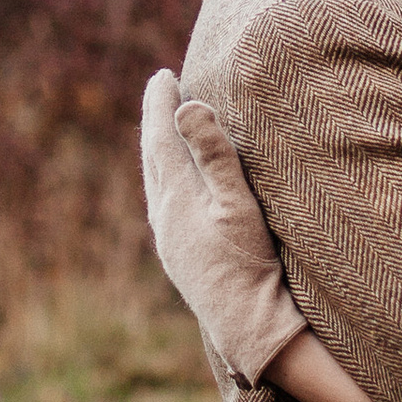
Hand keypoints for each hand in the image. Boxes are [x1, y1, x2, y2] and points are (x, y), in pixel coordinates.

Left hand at [139, 72, 306, 386]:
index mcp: (175, 198)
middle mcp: (163, 217)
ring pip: (156, 183)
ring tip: (166, 130)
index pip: (161, 138)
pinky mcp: (179, 257)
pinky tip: (176, 187)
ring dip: (160, 151)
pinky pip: (164, 204)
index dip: (161, 103)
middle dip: (156, 122)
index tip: (163, 75)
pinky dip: (167, 179)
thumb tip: (186, 105)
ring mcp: (169, 240)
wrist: (247, 326)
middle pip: (152, 158)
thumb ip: (214, 153)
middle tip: (160, 90)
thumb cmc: (249, 262)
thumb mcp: (238, 202)